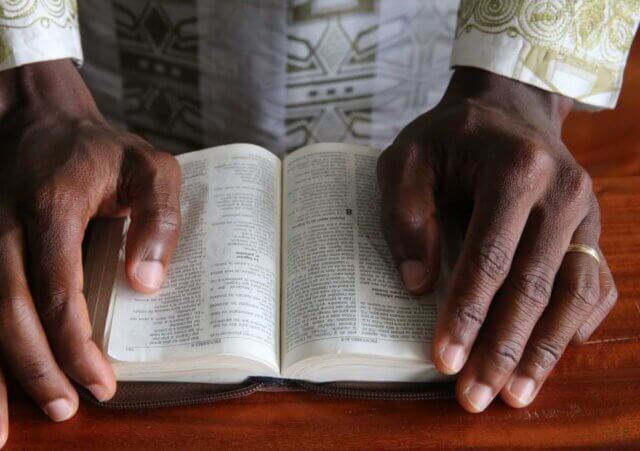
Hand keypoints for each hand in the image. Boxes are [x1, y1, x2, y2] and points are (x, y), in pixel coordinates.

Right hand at [0, 60, 181, 448]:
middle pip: (5, 311)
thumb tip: (146, 283)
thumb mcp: (149, 166)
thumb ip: (159, 217)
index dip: (76, 344)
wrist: (34, 117)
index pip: (57, 289)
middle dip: (31, 369)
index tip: (101, 384)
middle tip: (62, 411)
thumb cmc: (98, 149)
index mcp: (50, 204)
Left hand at [378, 67, 616, 412]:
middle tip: (474, 396)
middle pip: (534, 286)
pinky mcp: (591, 231)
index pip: (490, 257)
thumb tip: (417, 286)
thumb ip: (405, 215)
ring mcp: (585, 215)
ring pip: (572, 294)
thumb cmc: (449, 137)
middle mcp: (562, 193)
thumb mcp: (406, 157)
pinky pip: (593, 287)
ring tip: (514, 395)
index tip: (443, 358)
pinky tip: (546, 357)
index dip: (466, 313)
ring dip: (542, 350)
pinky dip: (572, 325)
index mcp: (516, 168)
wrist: (509, 109)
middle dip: (502, 348)